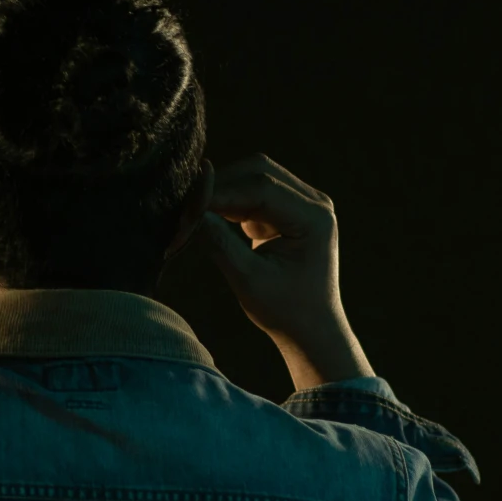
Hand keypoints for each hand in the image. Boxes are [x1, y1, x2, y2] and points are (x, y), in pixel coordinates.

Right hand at [201, 156, 374, 391]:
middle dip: (221, 185)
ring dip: (224, 192)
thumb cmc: (285, 311)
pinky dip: (230, 202)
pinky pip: (254, 192)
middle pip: (259, 171)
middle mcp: (314, 202)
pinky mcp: (289, 209)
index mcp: (314, 217)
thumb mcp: (248, 279)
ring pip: (255, 177)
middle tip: (187, 206)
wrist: (311, 329)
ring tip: (195, 214)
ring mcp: (304, 203)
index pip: (261, 188)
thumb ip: (219, 242)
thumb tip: (189, 210)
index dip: (221, 192)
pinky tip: (210, 218)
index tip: (187, 205)